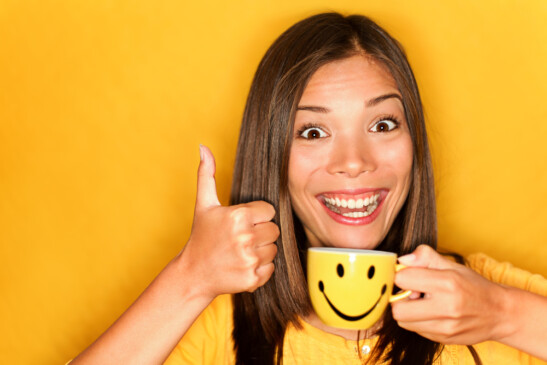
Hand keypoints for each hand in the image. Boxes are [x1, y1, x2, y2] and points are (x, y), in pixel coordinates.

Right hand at [178, 145, 278, 298]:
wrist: (194, 274)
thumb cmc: (201, 236)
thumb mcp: (204, 205)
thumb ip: (207, 175)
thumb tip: (203, 147)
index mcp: (238, 216)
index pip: (269, 211)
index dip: (256, 216)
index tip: (241, 223)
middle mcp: (245, 237)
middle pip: (274, 230)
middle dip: (260, 233)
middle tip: (241, 238)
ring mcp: (249, 259)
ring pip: (274, 249)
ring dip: (261, 250)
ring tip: (241, 251)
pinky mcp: (253, 279)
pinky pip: (271, 268)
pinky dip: (260, 268)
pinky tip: (243, 265)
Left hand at [391, 245, 508, 344]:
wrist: (500, 313)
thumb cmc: (474, 286)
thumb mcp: (452, 265)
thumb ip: (425, 257)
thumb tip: (402, 260)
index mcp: (447, 283)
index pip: (402, 279)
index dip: (401, 275)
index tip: (409, 275)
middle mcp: (446, 307)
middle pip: (398, 309)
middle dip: (399, 298)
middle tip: (412, 293)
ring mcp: (445, 327)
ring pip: (404, 322)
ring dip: (407, 311)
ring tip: (422, 303)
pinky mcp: (444, 339)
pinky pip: (416, 330)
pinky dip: (417, 321)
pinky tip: (431, 313)